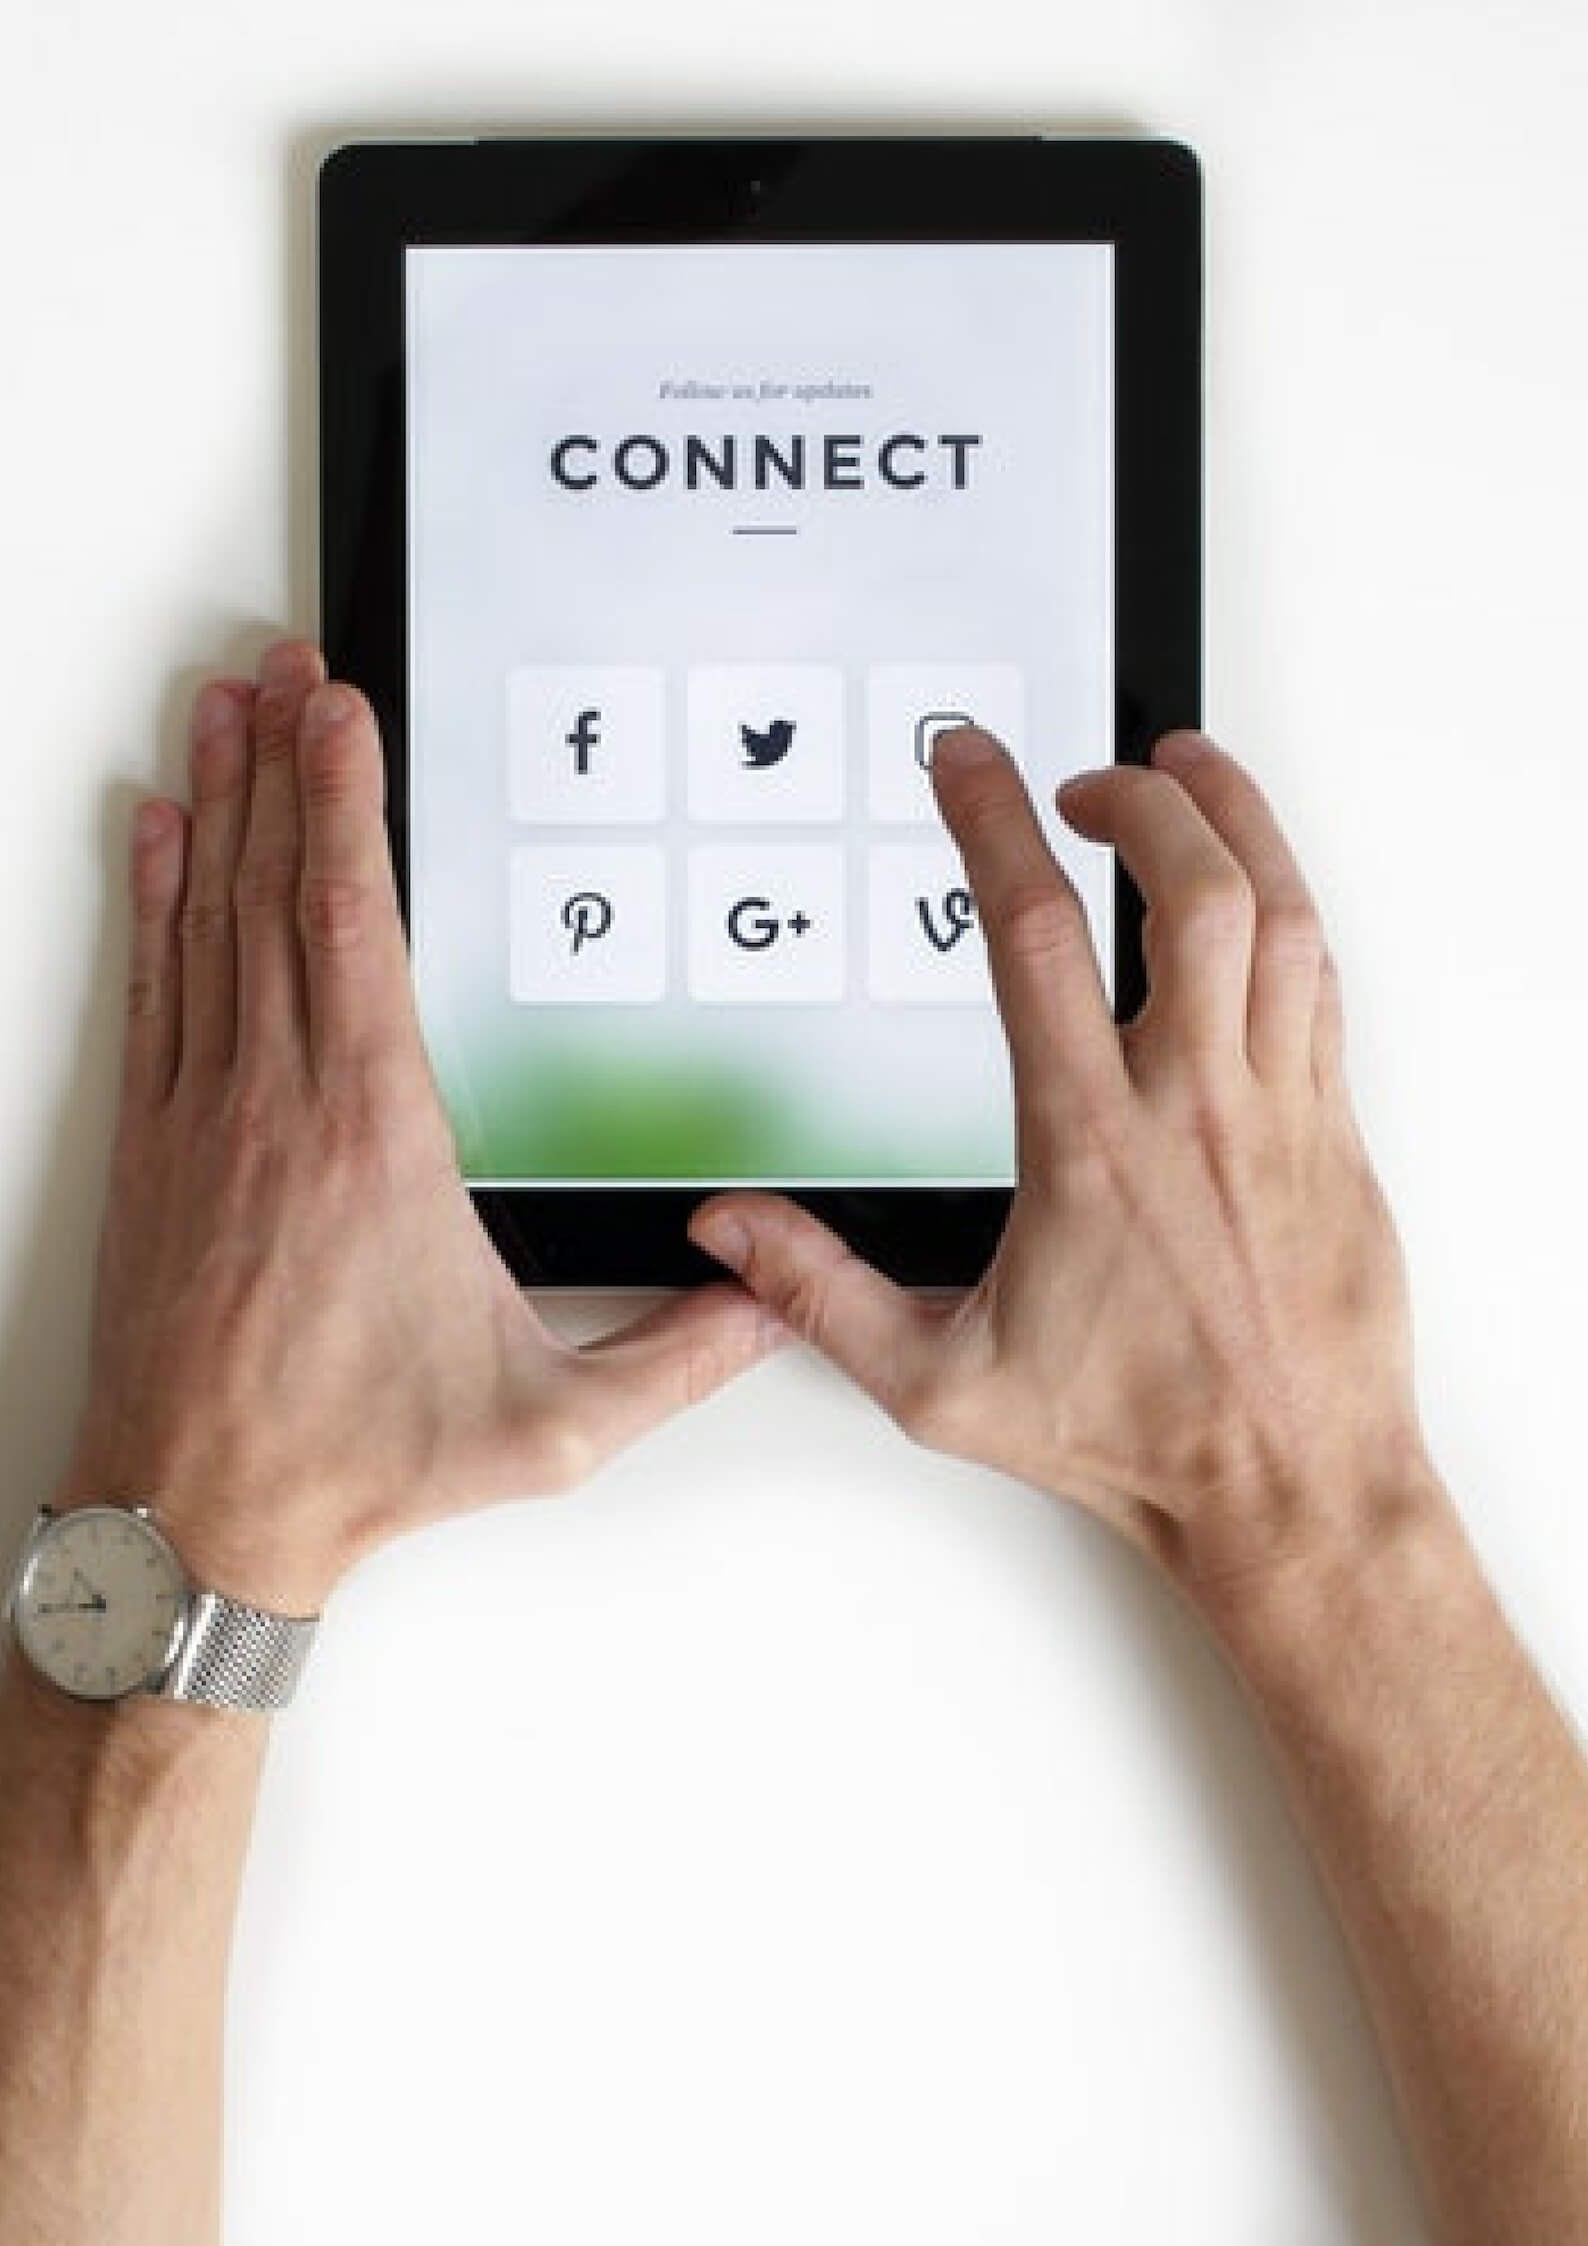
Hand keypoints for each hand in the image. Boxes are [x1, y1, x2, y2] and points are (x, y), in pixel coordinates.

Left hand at [63, 642, 778, 1614]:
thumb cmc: (359, 1462)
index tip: (343, 715)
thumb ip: (677, 1359)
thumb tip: (771, 1300)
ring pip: (210, 919)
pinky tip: (162, 835)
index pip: (355, 924)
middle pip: (278, 888)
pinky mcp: (158, 1147)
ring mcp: (206, 1117)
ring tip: (225, 711)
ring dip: (221, 804)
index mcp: (377, 1138)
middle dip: (284, 763)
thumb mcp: (551, 1427)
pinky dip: (158, 899)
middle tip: (283, 667)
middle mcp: (280, 1103)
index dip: (347, 803)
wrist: (196, 1516)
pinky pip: (160, 987)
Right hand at [690, 725, 1437, 1607]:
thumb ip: (822, 1293)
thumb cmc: (1132, 1436)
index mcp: (1087, 1140)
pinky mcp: (1334, 1131)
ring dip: (1235, 822)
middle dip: (1138, 798)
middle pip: (1187, 888)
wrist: (1288, 1487)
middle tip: (1089, 780)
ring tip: (1189, 774)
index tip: (967, 762)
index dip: (991, 823)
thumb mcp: (939, 1380)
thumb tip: (729, 1232)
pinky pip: (1325, 981)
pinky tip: (1258, 892)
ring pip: (1279, 914)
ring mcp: (1277, 1108)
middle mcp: (1191, 1102)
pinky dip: (1289, 908)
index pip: (1034, 934)